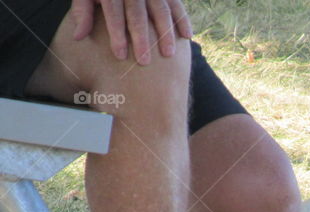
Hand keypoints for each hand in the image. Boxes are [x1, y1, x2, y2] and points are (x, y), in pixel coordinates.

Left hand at [71, 0, 192, 64]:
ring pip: (160, 10)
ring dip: (166, 32)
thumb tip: (78, 37)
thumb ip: (82, 12)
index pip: (114, 12)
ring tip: (168, 54)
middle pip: (137, 14)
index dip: (116, 33)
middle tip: (144, 62)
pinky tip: (187, 37)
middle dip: (141, 38)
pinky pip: (177, 5)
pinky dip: (183, 19)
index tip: (120, 55)